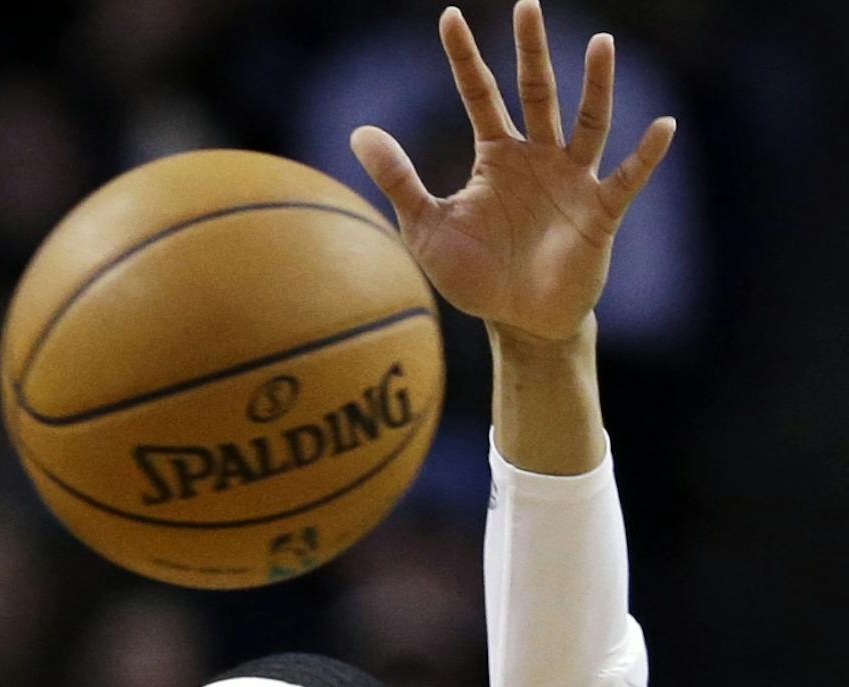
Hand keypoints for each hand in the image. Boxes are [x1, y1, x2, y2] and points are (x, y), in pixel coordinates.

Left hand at [350, 2, 675, 343]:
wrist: (518, 322)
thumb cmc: (475, 275)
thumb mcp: (426, 228)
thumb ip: (398, 179)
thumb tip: (359, 132)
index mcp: (496, 156)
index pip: (478, 95)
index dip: (464, 58)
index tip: (448, 16)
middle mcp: (538, 156)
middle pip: (536, 92)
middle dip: (531, 51)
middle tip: (526, 5)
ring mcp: (573, 179)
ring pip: (587, 121)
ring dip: (596, 84)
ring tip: (601, 43)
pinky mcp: (600, 211)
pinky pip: (627, 177)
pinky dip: (646, 155)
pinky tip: (662, 125)